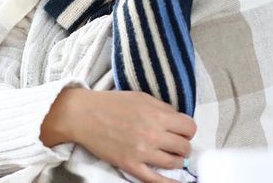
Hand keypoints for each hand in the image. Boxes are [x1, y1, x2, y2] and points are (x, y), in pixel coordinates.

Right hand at [41, 88, 195, 182]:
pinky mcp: (130, 165)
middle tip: (175, 145)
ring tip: (170, 157)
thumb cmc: (111, 104)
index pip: (189, 128)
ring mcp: (142, 152)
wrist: (83, 115)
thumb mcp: (141, 97)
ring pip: (174, 163)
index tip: (182, 131)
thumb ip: (162, 108)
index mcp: (157, 115)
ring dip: (176, 161)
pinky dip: (167, 182)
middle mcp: (153, 135)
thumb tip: (177, 119)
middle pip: (184, 147)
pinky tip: (174, 182)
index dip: (187, 130)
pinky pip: (155, 179)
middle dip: (183, 146)